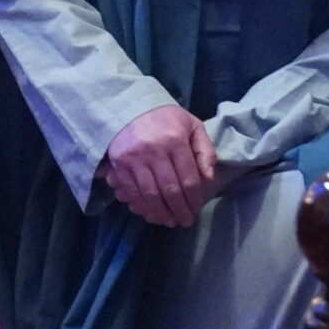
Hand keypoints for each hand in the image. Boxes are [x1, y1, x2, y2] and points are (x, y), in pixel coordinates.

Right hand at [98, 103, 218, 227]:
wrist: (128, 106)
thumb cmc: (165, 118)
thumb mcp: (192, 126)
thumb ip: (205, 150)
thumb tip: (208, 178)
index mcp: (175, 140)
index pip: (188, 178)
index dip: (193, 198)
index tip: (195, 208)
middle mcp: (154, 151)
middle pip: (169, 190)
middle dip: (179, 210)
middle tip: (184, 221)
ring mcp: (134, 159)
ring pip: (150, 195)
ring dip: (160, 213)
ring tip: (168, 221)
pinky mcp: (119, 164)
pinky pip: (132, 192)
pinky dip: (141, 206)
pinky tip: (150, 213)